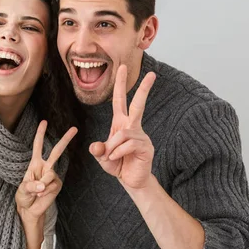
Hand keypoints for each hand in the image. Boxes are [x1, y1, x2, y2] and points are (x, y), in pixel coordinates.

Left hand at [15, 121, 77, 220]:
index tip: (44, 122)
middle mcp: (45, 167)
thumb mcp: (22, 190)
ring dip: (42, 185)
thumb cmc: (24, 197)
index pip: (38, 146)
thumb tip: (42, 185)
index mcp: (34, 164)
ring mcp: (53, 176)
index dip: (40, 134)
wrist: (30, 210)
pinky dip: (46, 191)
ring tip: (36, 192)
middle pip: (56, 151)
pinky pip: (53, 185)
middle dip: (65, 140)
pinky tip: (42, 195)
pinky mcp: (57, 185)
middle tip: (75, 128)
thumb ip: (31, 186)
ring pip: (50, 174)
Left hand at [89, 65, 156, 190]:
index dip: (120, 84)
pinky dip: (117, 153)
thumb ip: (98, 150)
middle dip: (144, 89)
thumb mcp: (102, 156)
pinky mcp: (146, 147)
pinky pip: (127, 145)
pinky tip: (117, 159)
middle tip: (152, 73)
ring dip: (112, 147)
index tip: (122, 68)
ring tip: (111, 157)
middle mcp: (133, 127)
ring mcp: (141, 136)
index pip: (120, 100)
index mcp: (121, 124)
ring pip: (123, 133)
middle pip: (138, 105)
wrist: (131, 181)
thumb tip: (96, 147)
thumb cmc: (117, 165)